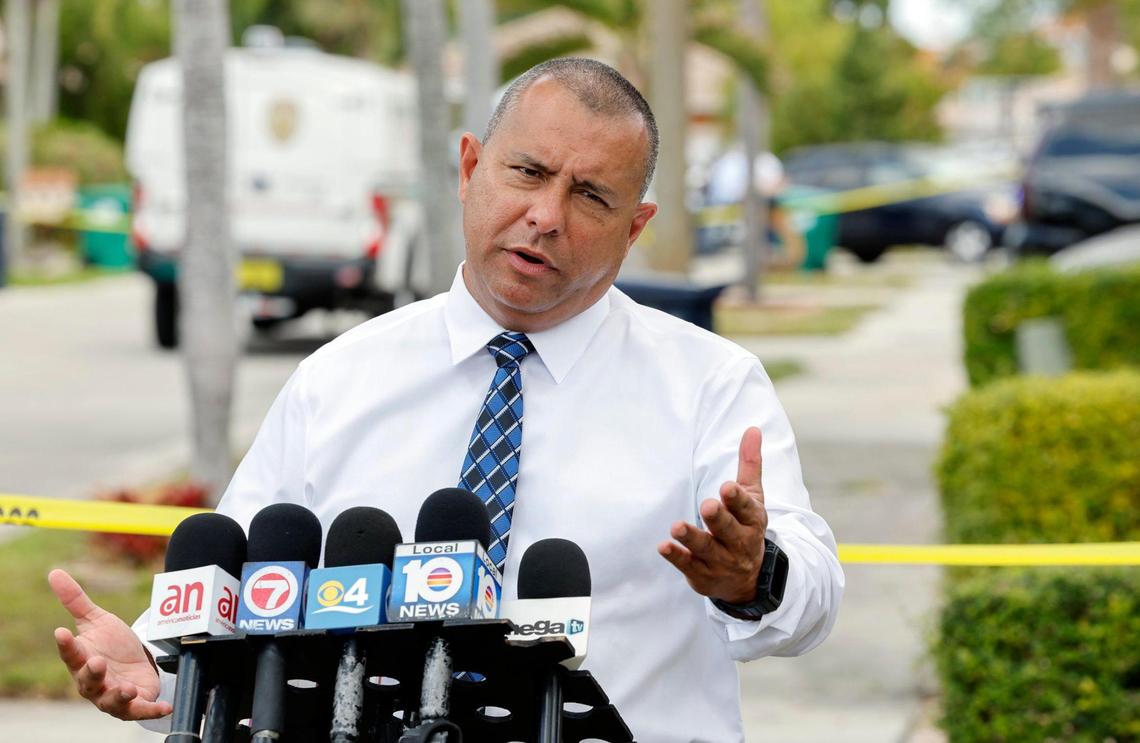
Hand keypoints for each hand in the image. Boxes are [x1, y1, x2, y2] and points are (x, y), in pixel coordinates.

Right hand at [49, 568, 170, 719]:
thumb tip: (54, 572)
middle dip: (92, 673)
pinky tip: (165, 706)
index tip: (61, 632)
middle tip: (97, 662)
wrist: (133, 665)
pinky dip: (151, 710)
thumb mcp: (95, 619)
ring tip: (128, 688)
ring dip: (118, 696)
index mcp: (81, 660)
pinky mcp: (135, 704)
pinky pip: (141, 710)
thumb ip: (76, 600)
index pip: (70, 653)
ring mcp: (113, 695)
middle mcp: (94, 682)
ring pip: (111, 701)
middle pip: (88, 681)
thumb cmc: (109, 645)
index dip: (66, 644)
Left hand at [658, 426, 767, 603]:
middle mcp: (739, 542)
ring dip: (692, 537)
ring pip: (706, 549)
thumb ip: (749, 464)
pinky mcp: (702, 575)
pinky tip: (664, 546)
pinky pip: (689, 566)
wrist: (748, 580)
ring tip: (677, 526)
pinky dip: (677, 557)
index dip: (736, 499)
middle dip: (718, 518)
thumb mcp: (753, 497)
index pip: (745, 508)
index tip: (727, 488)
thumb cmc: (745, 527)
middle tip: (707, 505)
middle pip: (728, 529)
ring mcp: (721, 561)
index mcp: (752, 520)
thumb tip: (752, 429)